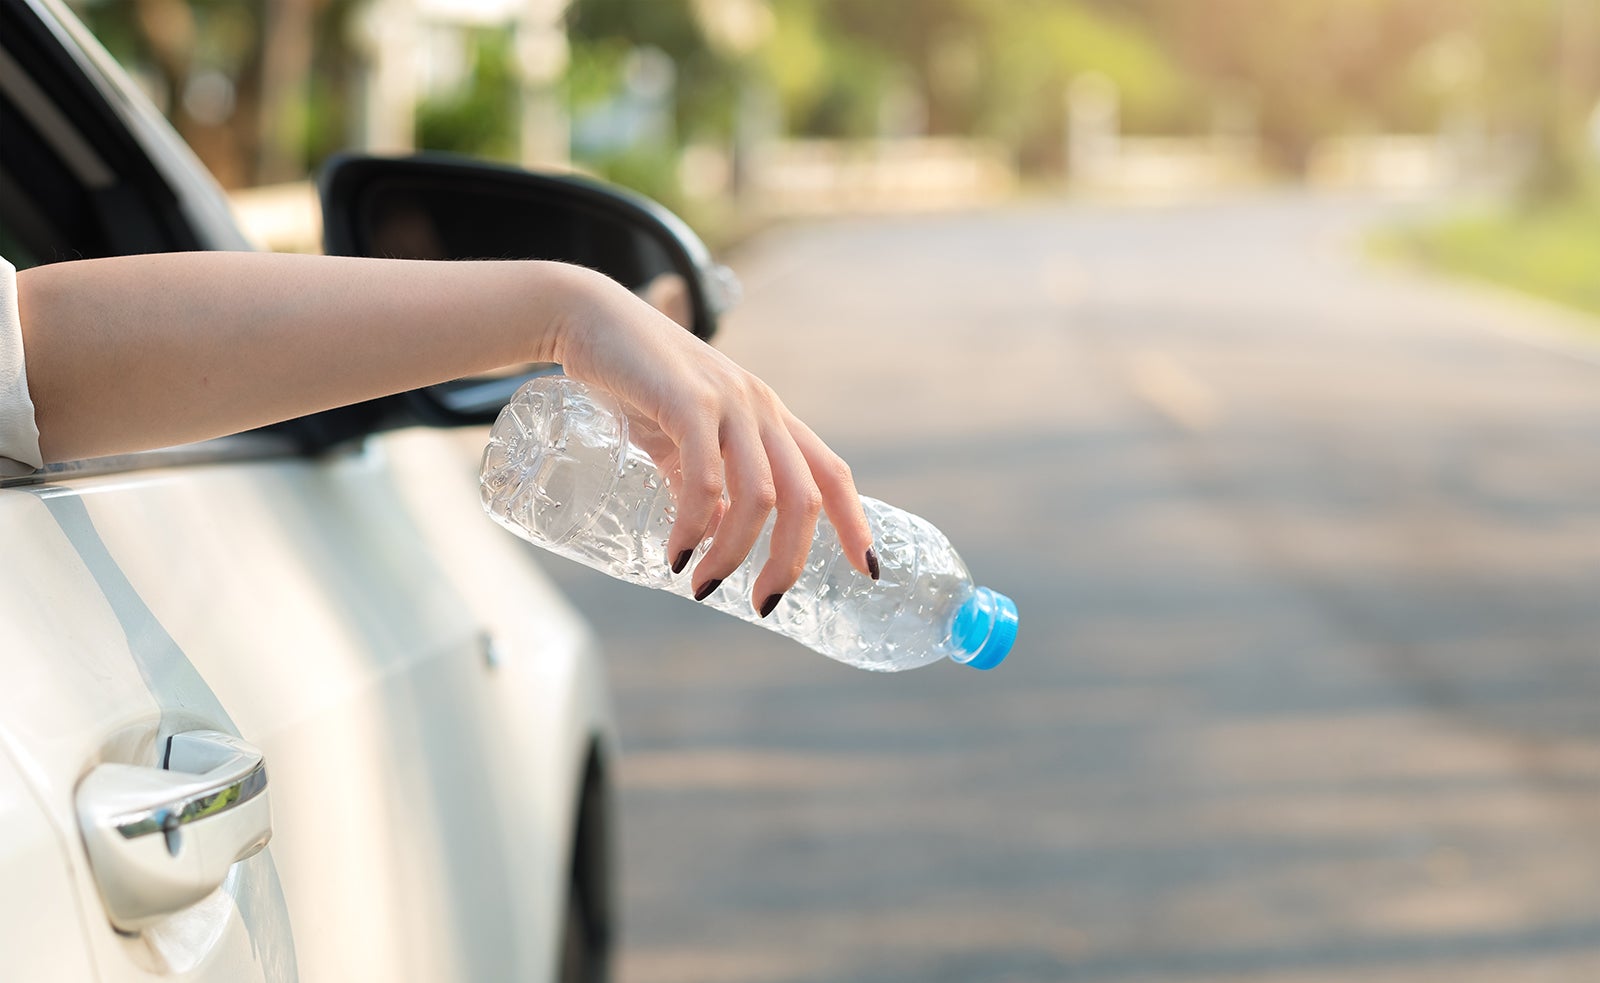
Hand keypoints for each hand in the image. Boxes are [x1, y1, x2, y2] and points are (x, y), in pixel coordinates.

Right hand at [551, 266, 877, 612]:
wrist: (585, 317)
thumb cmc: (634, 382)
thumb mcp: (679, 440)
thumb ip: (702, 485)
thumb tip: (714, 539)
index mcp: (769, 418)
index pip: (831, 472)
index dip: (856, 523)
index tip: (869, 570)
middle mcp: (760, 408)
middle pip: (804, 498)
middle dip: (789, 561)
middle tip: (761, 604)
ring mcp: (728, 401)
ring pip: (761, 496)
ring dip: (734, 553)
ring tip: (703, 586)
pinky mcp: (686, 399)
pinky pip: (707, 477)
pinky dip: (696, 525)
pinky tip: (676, 553)